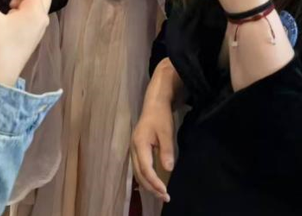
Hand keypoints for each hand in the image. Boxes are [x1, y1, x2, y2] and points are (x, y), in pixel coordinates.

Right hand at [131, 60, 176, 202]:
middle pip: (139, 174)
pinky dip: (146, 178)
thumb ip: (166, 150)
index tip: (165, 192)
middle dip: (151, 188)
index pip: (146, 169)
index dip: (155, 182)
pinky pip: (139, 168)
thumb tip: (168, 169)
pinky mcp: (137, 149)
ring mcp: (134, 149)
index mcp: (139, 144)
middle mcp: (133, 149)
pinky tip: (154, 183)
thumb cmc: (160, 116)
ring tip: (161, 194)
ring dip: (148, 185)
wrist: (154, 103)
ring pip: (138, 173)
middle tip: (165, 197)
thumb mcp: (166, 132)